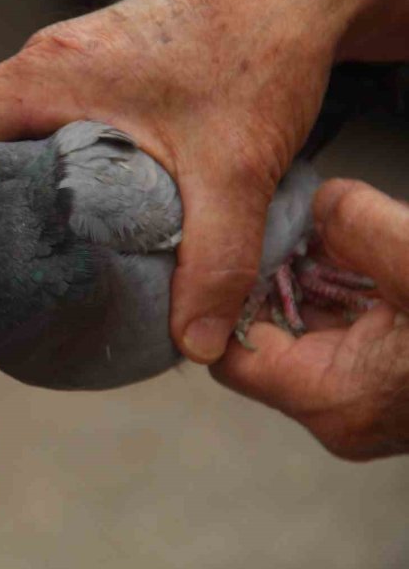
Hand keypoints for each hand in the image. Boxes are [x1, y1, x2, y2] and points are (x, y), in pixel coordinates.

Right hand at [0, 0, 404, 364]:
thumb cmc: (256, 50)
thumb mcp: (236, 168)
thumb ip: (217, 260)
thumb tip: (199, 339)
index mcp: (53, 77)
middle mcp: (47, 67)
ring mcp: (67, 68)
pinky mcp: (92, 77)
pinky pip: (28, 121)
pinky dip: (17, 165)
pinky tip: (47, 210)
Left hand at [212, 181, 408, 460]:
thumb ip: (359, 226)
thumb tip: (322, 203)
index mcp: (334, 399)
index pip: (232, 357)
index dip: (229, 300)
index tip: (242, 249)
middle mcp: (339, 413)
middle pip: (266, 343)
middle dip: (274, 283)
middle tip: (287, 232)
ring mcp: (363, 403)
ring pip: (303, 338)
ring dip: (310, 286)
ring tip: (324, 240)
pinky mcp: (386, 385)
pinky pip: (340, 337)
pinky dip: (342, 297)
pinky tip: (357, 260)